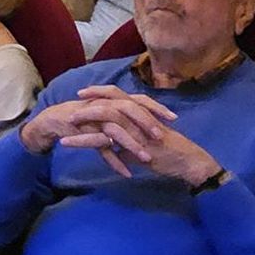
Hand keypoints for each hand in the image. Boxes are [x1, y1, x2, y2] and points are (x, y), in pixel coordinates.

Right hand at [20, 85, 176, 177]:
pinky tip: (125, 173)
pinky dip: (114, 161)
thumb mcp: (107, 115)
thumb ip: (125, 118)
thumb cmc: (85, 118)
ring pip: (116, 130)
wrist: (55, 120)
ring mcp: (94, 118)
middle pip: (129, 110)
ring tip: (146, 159)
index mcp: (113, 100)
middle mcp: (105, 105)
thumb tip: (149, 125)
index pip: (139, 99)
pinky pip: (101, 148)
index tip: (174, 118)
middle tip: (160, 137)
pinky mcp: (84, 132)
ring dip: (132, 145)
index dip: (156, 107)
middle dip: (146, 123)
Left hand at [66, 86, 219, 184]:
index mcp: (141, 113)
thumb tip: (115, 149)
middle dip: (91, 98)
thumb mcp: (146, 144)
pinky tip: (70, 143)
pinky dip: (84, 140)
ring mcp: (135, 129)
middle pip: (111, 100)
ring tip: (67, 122)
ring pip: (105, 118)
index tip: (85, 92)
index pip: (118, 95)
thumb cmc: (170, 154)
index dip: (101, 92)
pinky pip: (104, 141)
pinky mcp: (132, 144)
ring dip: (84, 118)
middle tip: (74, 99)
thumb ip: (129, 143)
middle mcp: (138, 117)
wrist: (187, 163)